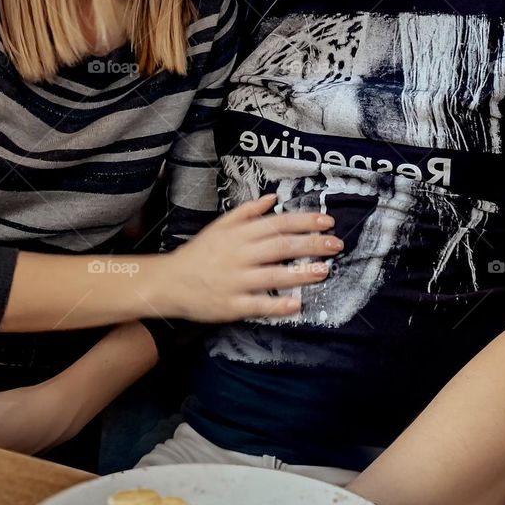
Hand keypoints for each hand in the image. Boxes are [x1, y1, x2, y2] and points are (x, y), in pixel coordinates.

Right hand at [165, 194, 341, 321]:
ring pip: (273, 275)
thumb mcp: (220, 225)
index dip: (304, 221)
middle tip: (336, 244)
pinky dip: (277, 305)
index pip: (277, 223)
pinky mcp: (231, 305)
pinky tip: (296, 304)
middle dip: (311, 244)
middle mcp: (239, 255)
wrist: (169, 282)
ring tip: (324, 271)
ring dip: (301, 274)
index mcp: (239, 234)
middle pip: (280, 247)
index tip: (327, 221)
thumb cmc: (199, 253)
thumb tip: (273, 198)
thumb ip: (247, 211)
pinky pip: (258, 305)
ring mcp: (235, 281)